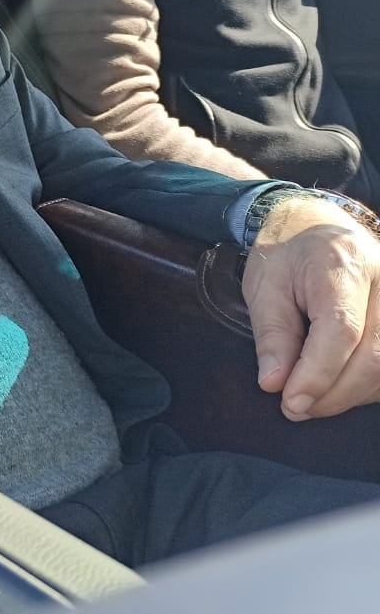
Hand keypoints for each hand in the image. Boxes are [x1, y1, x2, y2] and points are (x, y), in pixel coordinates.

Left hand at [243, 194, 379, 419]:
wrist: (317, 227)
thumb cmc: (287, 256)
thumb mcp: (264, 286)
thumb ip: (271, 335)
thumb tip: (275, 383)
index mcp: (342, 263)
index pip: (342, 329)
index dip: (319, 373)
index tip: (292, 400)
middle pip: (373, 354)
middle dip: (333, 392)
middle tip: (295, 408)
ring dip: (351, 394)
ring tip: (311, 399)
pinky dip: (368, 386)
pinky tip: (339, 387)